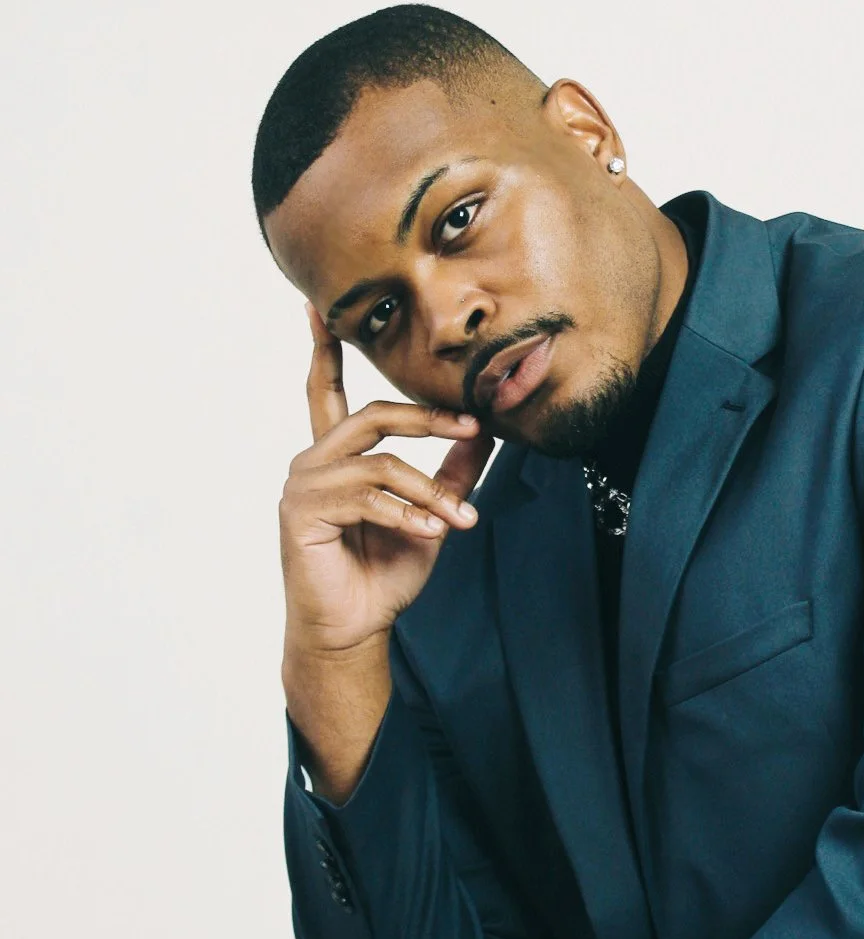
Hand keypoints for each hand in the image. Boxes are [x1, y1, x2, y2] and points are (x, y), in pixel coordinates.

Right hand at [280, 304, 494, 656]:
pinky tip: (427, 533)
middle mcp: (313, 463)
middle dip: (427, 418)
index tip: (318, 308)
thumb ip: (452, 471)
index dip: (324, 350)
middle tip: (474, 426)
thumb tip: (487, 433)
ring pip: (379, 461)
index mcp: (336, 457)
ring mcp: (302, 486)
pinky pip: (366, 496)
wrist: (354, 630)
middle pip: (373, 414)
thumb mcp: (430, 513)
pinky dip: (405, 513)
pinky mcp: (301, 512)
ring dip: (428, 489)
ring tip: (458, 520)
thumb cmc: (383, 574)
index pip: (326, 391)